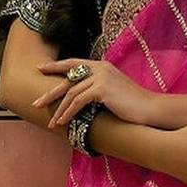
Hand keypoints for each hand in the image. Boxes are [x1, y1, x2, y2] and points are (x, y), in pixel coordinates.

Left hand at [32, 58, 155, 128]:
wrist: (150, 109)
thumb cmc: (133, 105)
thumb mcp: (114, 91)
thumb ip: (98, 88)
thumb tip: (81, 98)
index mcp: (101, 66)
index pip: (73, 63)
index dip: (55, 66)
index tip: (40, 69)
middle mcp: (100, 67)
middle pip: (67, 79)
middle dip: (50, 92)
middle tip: (36, 103)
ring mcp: (101, 77)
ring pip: (71, 92)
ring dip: (59, 110)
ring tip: (51, 123)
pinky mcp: (102, 89)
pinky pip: (79, 101)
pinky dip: (69, 112)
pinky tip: (63, 122)